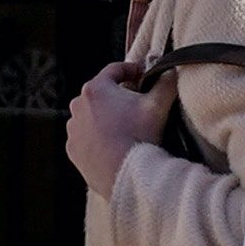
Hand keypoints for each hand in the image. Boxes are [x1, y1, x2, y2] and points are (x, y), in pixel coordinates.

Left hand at [64, 66, 156, 191]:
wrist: (124, 175)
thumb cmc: (139, 136)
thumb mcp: (158, 106)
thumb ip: (166, 83)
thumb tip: (171, 72)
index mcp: (96, 89)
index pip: (115, 70)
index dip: (132, 70)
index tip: (143, 75)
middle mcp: (77, 105)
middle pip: (102, 93)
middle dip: (118, 96)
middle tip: (137, 105)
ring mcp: (73, 129)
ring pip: (92, 116)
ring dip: (106, 117)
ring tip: (125, 129)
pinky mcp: (72, 149)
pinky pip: (86, 137)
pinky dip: (97, 138)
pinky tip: (113, 145)